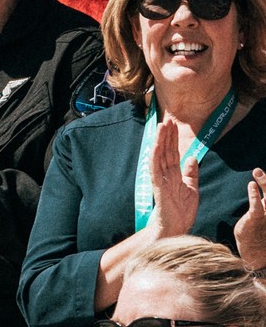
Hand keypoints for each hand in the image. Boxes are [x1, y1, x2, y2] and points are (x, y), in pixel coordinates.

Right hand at [145, 116, 199, 237]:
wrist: (177, 228)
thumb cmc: (182, 211)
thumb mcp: (192, 189)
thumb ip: (191, 174)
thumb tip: (191, 157)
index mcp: (174, 175)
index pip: (173, 153)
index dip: (174, 139)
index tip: (174, 125)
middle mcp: (165, 174)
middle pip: (166, 151)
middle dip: (167, 135)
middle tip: (168, 119)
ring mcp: (160, 179)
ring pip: (160, 155)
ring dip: (160, 140)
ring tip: (162, 126)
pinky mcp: (158, 185)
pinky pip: (155, 168)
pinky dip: (155, 156)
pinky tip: (155, 145)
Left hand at [234, 168, 265, 268]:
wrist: (254, 254)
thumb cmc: (255, 235)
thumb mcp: (258, 218)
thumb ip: (260, 204)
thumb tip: (259, 193)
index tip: (261, 174)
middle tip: (257, 170)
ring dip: (265, 183)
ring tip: (257, 172)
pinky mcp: (257, 220)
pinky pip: (257, 205)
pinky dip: (254, 195)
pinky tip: (251, 185)